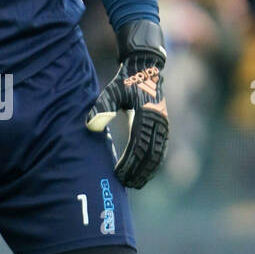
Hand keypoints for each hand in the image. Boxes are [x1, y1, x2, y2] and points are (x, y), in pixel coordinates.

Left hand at [85, 20, 168, 188]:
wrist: (145, 69)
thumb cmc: (125, 81)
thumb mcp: (111, 91)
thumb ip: (101, 107)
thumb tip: (90, 126)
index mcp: (146, 115)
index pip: (138, 146)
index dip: (130, 163)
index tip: (119, 175)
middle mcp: (159, 122)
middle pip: (151, 154)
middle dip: (139, 171)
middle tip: (125, 184)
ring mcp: (164, 125)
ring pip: (159, 154)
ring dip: (148, 171)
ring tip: (135, 183)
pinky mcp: (164, 126)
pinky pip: (162, 150)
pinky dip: (154, 164)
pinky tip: (145, 173)